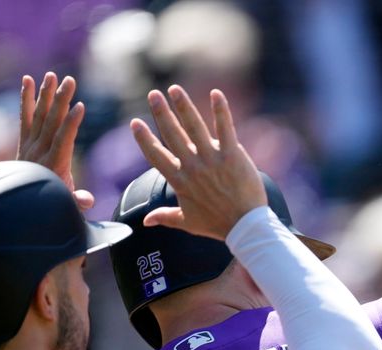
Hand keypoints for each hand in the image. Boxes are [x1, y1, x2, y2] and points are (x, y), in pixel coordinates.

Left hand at [18, 72, 91, 210]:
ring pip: (39, 115)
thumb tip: (87, 200)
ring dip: (46, 94)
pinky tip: (28, 80)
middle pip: (51, 122)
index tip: (80, 106)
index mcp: (53, 165)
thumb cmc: (52, 205)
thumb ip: (77, 202)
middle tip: (70, 81)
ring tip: (52, 75)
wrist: (23, 207)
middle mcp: (38, 152)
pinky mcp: (24, 141)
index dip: (71, 123)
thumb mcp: (68, 207)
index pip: (63, 140)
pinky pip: (25, 117)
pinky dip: (26, 99)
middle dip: (61, 100)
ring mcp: (29, 145)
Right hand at [129, 85, 266, 240]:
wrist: (246, 227)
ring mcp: (212, 160)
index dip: (144, 139)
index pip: (156, 156)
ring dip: (184, 106)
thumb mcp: (188, 222)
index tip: (135, 123)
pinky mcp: (232, 155)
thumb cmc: (218, 225)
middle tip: (153, 94)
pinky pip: (225, 129)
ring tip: (175, 90)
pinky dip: (221, 110)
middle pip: (173, 135)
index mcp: (180, 181)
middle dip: (162, 113)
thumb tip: (146, 221)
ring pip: (195, 127)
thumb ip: (165, 217)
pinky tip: (216, 93)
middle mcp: (193, 167)